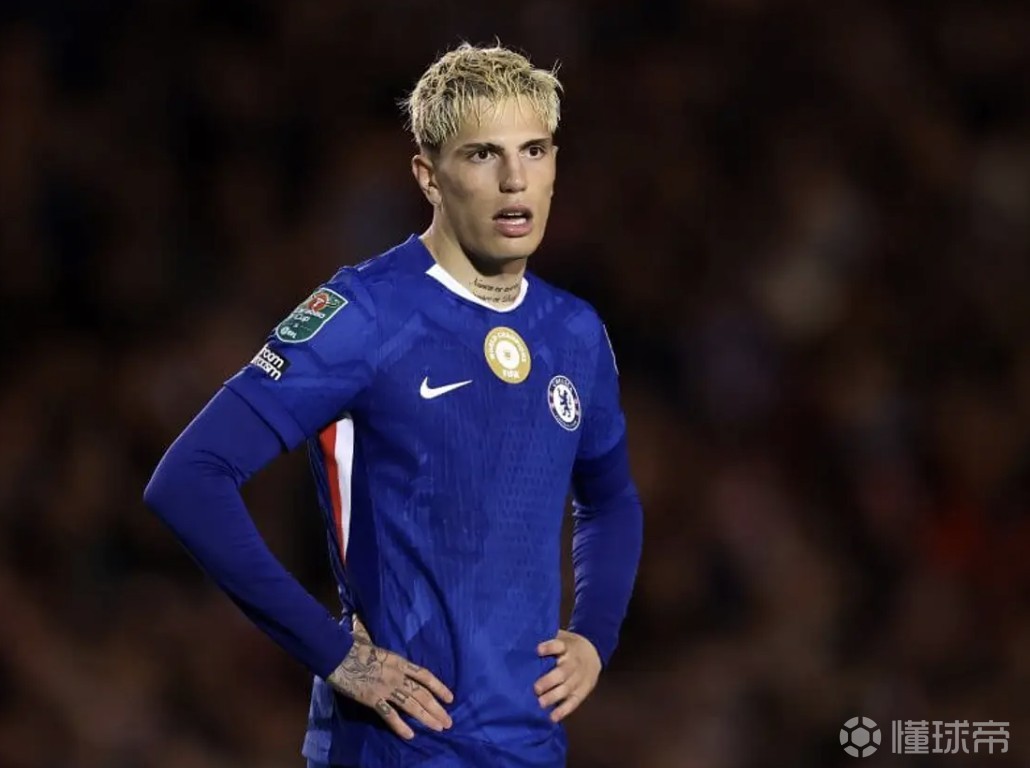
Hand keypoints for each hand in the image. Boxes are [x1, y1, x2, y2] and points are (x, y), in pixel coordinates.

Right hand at [327, 614, 453, 739]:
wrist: (337, 654)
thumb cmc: (352, 645)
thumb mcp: (368, 638)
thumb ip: (368, 632)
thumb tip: (359, 618)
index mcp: (399, 662)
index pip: (425, 676)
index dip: (439, 687)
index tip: (450, 698)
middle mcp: (397, 676)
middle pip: (422, 694)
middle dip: (437, 709)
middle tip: (448, 722)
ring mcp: (385, 688)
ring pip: (411, 705)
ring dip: (426, 718)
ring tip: (438, 728)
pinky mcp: (372, 699)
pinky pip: (389, 715)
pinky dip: (400, 726)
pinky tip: (410, 735)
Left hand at [534, 629, 601, 721]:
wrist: (593, 654)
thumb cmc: (568, 647)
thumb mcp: (561, 637)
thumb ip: (546, 640)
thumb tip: (522, 642)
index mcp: (567, 647)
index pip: (559, 645)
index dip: (550, 647)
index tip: (538, 650)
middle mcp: (573, 663)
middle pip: (563, 672)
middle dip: (549, 680)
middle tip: (535, 688)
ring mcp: (579, 678)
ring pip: (567, 688)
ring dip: (554, 696)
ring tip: (540, 703)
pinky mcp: (582, 692)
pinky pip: (573, 702)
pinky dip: (563, 710)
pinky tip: (552, 718)